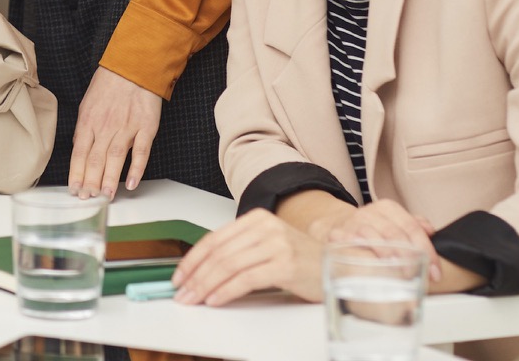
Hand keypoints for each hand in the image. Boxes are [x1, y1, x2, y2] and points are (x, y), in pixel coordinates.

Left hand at [68, 65, 161, 197]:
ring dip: (109, 179)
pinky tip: (131, 183)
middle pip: (95, 159)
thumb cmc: (109, 84)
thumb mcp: (88, 104)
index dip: (76, 174)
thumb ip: (85, 128)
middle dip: (90, 182)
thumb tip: (79, 149)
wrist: (134, 67)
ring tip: (105, 196)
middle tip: (87, 199)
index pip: (79, 153)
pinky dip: (136, 169)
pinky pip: (140, 152)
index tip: (74, 190)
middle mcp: (106, 126)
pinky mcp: (146, 127)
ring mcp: (127, 128)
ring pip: (115, 158)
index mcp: (89, 121)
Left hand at [171, 209, 322, 305]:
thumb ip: (240, 251)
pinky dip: (226, 291)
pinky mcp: (286, 264)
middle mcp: (266, 227)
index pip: (214, 238)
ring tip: (194, 299)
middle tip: (182, 292)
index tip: (179, 275)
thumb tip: (202, 270)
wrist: (339, 268)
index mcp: (257, 218)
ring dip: (206, 285)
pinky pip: (246, 279)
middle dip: (195, 275)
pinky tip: (216, 299)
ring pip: (229, 265)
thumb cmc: (302, 261)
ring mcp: (277, 244)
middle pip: (219, 253)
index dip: (193, 259)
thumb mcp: (267, 246)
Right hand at [324, 198, 441, 281]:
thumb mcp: (393, 220)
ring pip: (372, 237)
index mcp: (388, 208)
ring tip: (399, 271)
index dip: (426, 250)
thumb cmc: (373, 226)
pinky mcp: (337, 233)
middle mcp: (370, 212)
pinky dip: (358, 251)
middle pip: (394, 233)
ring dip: (386, 254)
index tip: (435, 272)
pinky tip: (369, 262)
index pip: (412, 227)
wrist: (338, 222)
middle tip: (418, 274)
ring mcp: (353, 222)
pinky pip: (348, 242)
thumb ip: (413, 225)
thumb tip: (430, 230)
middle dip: (409, 256)